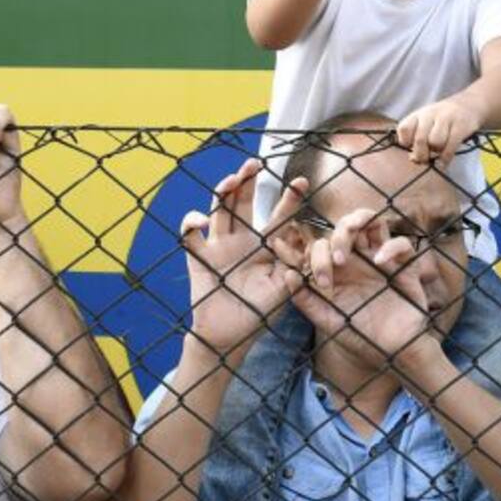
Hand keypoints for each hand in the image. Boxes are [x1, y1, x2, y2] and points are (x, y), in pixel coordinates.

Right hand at [180, 159, 306, 356]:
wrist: (229, 336)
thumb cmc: (258, 312)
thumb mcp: (282, 291)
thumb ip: (295, 272)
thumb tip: (309, 256)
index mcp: (264, 244)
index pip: (278, 216)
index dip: (289, 199)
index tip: (302, 182)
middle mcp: (241, 238)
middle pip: (243, 201)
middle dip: (248, 181)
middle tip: (255, 164)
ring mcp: (218, 244)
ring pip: (218, 209)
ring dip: (223, 192)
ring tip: (231, 180)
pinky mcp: (198, 256)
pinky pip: (190, 234)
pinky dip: (191, 222)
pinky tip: (201, 221)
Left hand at [289, 209, 436, 369]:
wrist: (396, 351)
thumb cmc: (361, 336)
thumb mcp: (329, 321)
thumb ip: (307, 301)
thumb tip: (287, 275)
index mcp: (338, 270)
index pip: (318, 246)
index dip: (302, 245)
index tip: (287, 251)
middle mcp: (358, 260)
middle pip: (344, 227)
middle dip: (336, 238)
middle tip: (336, 261)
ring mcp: (381, 259)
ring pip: (372, 221)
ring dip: (358, 222)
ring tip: (352, 242)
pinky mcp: (405, 266)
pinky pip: (402, 244)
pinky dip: (390, 246)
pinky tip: (379, 261)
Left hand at [397, 97, 482, 164]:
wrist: (469, 105)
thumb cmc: (441, 121)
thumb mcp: (425, 125)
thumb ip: (416, 141)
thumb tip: (413, 159)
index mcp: (418, 115)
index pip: (404, 129)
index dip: (405, 142)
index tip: (411, 147)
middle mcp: (430, 114)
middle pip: (420, 139)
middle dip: (421, 154)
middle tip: (425, 159)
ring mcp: (446, 118)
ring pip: (435, 142)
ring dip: (436, 152)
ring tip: (438, 152)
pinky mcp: (461, 126)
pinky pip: (451, 146)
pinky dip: (446, 158)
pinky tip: (444, 162)